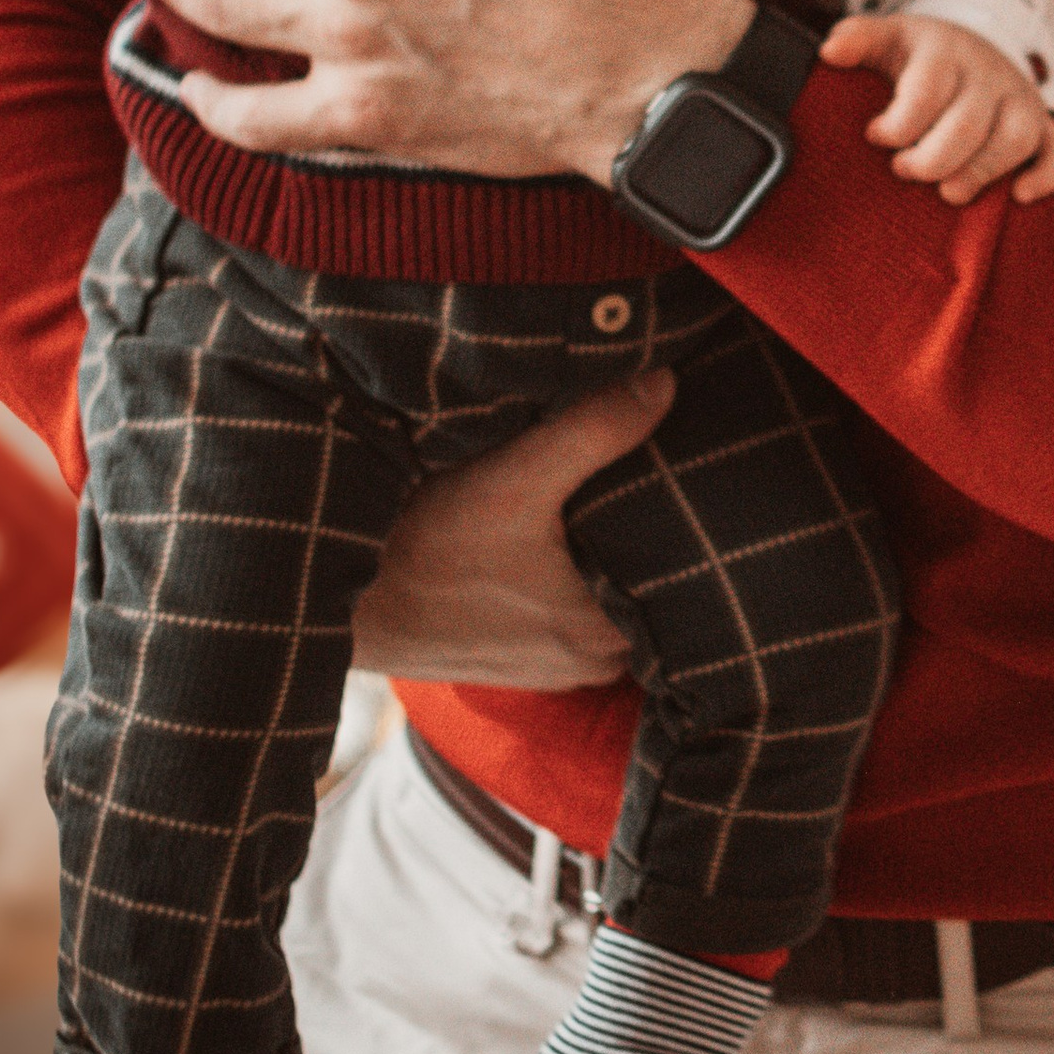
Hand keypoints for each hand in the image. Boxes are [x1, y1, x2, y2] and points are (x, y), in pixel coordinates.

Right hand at [351, 364, 669, 686]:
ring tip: (625, 521)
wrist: (350, 604)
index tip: (703, 500)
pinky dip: (579, 600)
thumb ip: (594, 430)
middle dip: (661, 558)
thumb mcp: (516, 476)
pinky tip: (567, 558)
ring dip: (618, 582)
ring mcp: (552, 671)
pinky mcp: (518, 666)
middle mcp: (588, 663)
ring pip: (614, 621)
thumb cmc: (429, 547)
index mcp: (604, 629)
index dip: (698, 545)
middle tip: (672, 497)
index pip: (686, 593)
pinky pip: (573, 633)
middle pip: (654, 605)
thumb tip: (665, 383)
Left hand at [818, 13, 1053, 205]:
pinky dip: (1048, 175)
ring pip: (1017, 136)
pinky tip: (1019, 197)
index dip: (899, 123)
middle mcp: (986, 73)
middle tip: (903, 170)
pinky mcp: (1043, 124)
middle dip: (932, 158)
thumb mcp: (889, 37)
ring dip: (983, 171)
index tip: (875, 136)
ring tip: (949, 193)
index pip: (927, 88)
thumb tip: (830, 52)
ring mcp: (1019, 98)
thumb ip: (858, 38)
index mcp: (944, 51)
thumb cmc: (920, 57)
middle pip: (968, 122)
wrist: (974, 46)